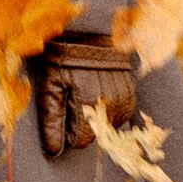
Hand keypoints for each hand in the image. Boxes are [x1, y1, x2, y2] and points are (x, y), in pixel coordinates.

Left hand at [37, 34, 139, 159]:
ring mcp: (123, 98)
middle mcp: (109, 105)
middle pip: (95, 134)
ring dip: (98, 116)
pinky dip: (110, 108)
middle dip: (83, 125)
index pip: (80, 141)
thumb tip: (53, 151)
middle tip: (73, 101)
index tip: (64, 119)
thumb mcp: (50, 85)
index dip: (69, 134)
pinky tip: (100, 92)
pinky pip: (122, 112)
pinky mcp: (131, 91)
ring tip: (86, 93)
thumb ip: (52, 120)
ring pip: (109, 124)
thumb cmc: (65, 57)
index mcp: (87, 105)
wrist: (89, 30)